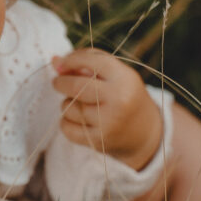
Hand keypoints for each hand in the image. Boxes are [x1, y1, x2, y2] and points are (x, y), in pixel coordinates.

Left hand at [51, 49, 163, 170]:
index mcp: (124, 78)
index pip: (91, 61)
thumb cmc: (125, 95)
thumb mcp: (116, 74)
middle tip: (57, 82)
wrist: (145, 134)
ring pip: (69, 106)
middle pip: (75, 86)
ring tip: (80, 104)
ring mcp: (108, 122)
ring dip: (67, 103)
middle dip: (60, 82)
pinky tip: (77, 119)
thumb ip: (88, 62)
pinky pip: (66, 127)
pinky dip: (66, 121)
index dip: (71, 60)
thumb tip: (55, 61)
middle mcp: (118, 100)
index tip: (60, 63)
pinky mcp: (98, 140)